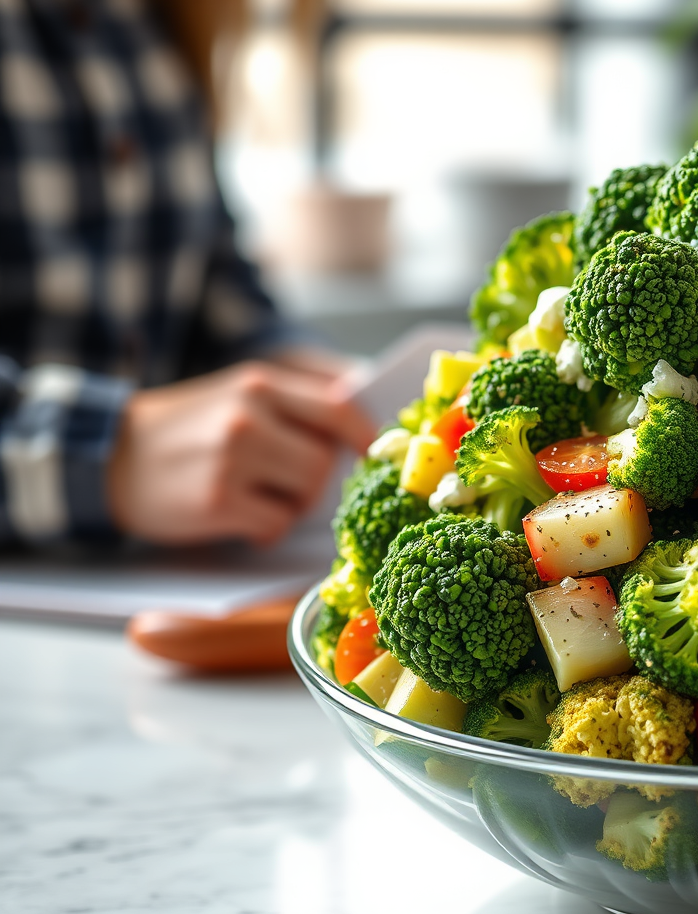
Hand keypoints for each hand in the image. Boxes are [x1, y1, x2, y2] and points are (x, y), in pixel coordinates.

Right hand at [107, 360, 376, 545]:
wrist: (109, 458)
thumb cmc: (187, 430)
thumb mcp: (237, 396)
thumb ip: (293, 405)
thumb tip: (361, 424)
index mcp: (259, 384)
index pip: (337, 408)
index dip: (365, 436)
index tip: (372, 456)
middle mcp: (247, 415)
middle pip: (323, 460)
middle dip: (315, 482)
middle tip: (287, 486)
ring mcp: (231, 458)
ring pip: (306, 494)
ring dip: (293, 505)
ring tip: (262, 499)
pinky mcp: (216, 501)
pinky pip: (276, 523)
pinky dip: (267, 529)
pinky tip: (242, 520)